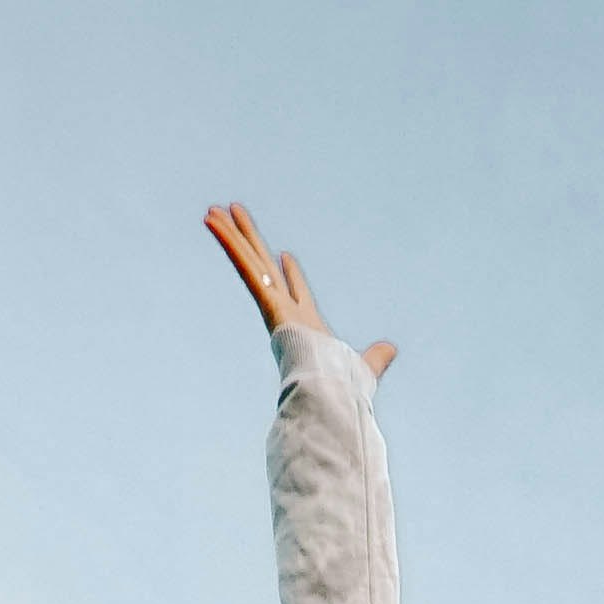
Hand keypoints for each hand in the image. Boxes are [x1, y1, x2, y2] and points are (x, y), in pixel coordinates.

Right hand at [205, 205, 394, 373]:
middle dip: (253, 244)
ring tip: (213, 211)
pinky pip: (246, 266)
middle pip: (265, 268)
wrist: (330, 393)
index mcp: (306, 323)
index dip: (292, 273)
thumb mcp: (365, 365)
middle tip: (238, 222)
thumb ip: (376, 357)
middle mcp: (285, 311)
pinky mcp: (267, 301)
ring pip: (249, 262)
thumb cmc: (344, 387)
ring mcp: (273, 304)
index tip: (287, 255)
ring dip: (231, 235)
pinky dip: (230, 243)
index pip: (297, 291)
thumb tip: (390, 351)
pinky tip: (213, 221)